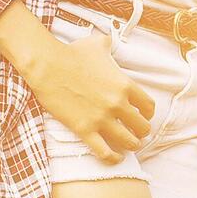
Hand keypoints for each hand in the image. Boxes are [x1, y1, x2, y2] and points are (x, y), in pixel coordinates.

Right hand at [24, 28, 154, 163]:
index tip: (143, 116)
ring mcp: (102, 119)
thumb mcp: (98, 44)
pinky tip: (115, 158)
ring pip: (129, 142)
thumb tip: (109, 39)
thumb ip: (109, 44)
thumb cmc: (72, 53)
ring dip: (131, 145)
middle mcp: (118, 104)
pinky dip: (113, 158)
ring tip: (129, 146)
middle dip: (141, 132)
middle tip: (136, 133)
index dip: (148, 114)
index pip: (149, 107)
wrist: (48, 65)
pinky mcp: (85, 130)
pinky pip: (105, 152)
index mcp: (126, 85)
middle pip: (142, 127)